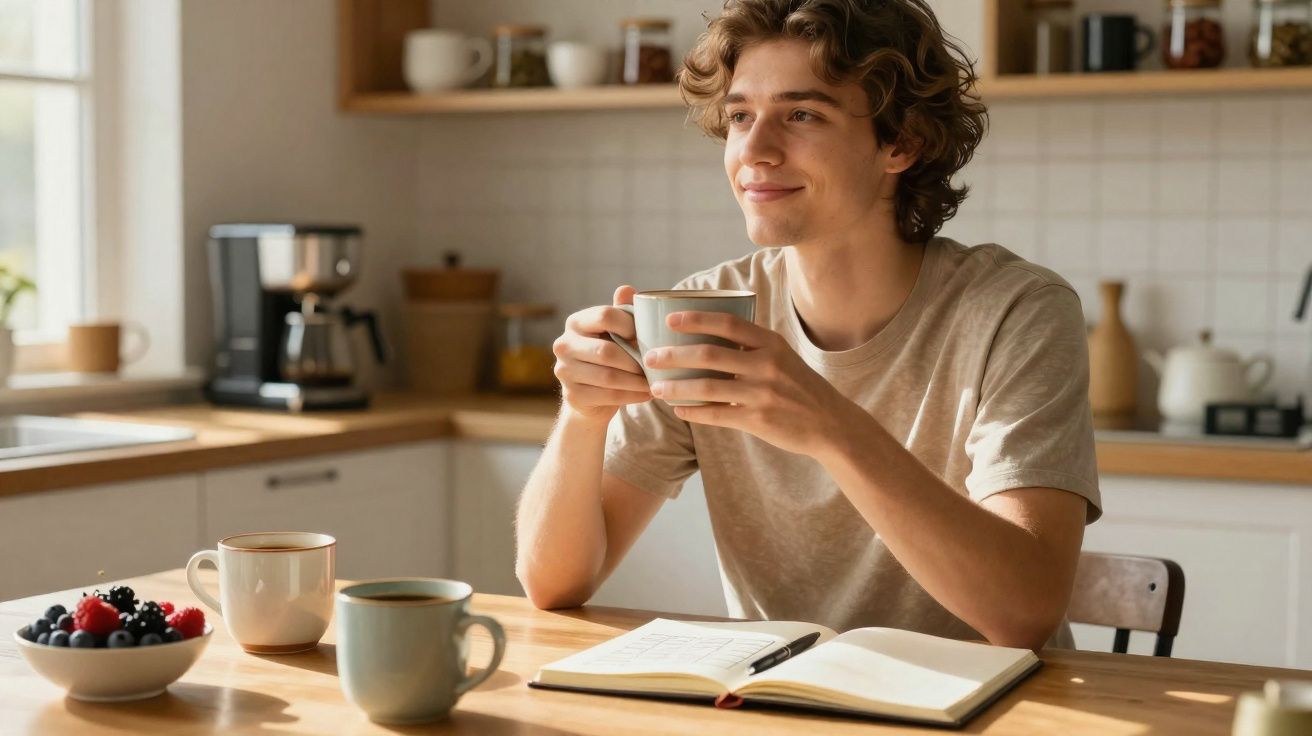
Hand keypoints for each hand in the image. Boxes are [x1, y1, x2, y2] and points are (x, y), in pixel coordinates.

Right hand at [552, 285, 651, 422]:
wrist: (592, 393)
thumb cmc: (609, 353)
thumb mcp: (616, 331)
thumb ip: (622, 311)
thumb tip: (626, 289)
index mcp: (576, 322)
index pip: (604, 316)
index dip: (629, 325)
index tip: (646, 337)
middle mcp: (564, 344)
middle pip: (606, 351)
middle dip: (635, 360)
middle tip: (656, 366)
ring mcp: (564, 371)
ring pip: (609, 377)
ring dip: (637, 381)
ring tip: (655, 381)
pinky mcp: (573, 395)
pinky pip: (608, 396)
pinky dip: (632, 395)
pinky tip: (646, 394)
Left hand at [643, 311, 858, 457]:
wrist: (830, 424)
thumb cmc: (799, 387)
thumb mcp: (782, 357)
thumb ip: (752, 346)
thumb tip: (709, 334)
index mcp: (771, 344)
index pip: (729, 324)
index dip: (697, 319)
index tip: (671, 319)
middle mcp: (767, 365)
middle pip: (710, 355)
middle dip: (674, 355)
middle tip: (650, 357)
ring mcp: (762, 394)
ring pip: (707, 388)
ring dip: (676, 388)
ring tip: (656, 388)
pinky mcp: (758, 420)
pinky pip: (717, 415)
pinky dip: (694, 413)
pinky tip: (679, 411)